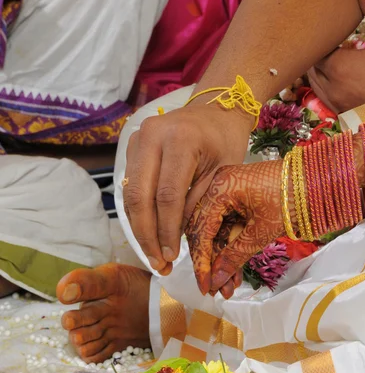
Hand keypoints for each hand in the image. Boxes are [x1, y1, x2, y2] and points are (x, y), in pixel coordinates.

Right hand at [123, 102, 252, 274]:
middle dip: (147, 235)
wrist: (216, 110)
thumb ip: (197, 203)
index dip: (167, 230)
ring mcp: (138, 137)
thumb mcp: (222, 173)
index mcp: (180, 139)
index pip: (167, 195)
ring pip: (130, 193)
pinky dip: (138, 211)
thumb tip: (176, 238)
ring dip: (139, 227)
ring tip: (152, 254)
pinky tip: (149, 232)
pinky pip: (130, 185)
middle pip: (140, 196)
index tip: (172, 256)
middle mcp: (152, 135)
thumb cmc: (225, 141)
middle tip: (156, 262)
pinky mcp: (132, 145)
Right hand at [186, 160, 283, 297]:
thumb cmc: (293, 199)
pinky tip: (235, 272)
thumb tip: (216, 281)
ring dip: (222, 259)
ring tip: (229, 288)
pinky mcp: (240, 200)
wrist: (321, 181)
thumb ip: (235, 255)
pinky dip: (232, 248)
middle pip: (205, 231)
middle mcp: (219, 186)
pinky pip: (229, 226)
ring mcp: (229, 192)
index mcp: (220, 187)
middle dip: (211, 262)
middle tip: (215, 290)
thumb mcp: (261, 231)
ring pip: (217, 232)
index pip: (200, 229)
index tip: (204, 285)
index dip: (201, 261)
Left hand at [308, 0, 364, 113]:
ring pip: (313, 79)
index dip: (316, 33)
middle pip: (310, 61)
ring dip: (320, 66)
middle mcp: (328, 86)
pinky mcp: (338, 113)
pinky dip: (326, 82)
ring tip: (334, 51)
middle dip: (317, 49)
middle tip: (326, 34)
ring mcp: (332, 103)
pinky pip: (322, 94)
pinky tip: (341, 73)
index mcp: (338, 66)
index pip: (312, 45)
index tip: (322, 21)